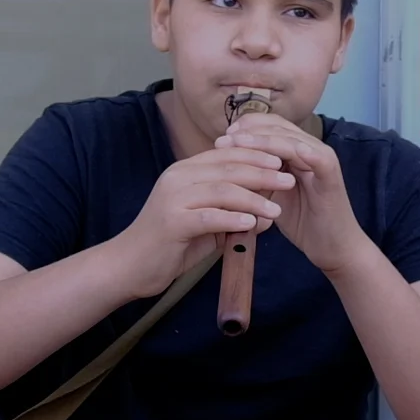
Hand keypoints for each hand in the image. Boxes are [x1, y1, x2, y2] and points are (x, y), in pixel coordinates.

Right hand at [110, 146, 293, 298]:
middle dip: (262, 173)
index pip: (227, 155)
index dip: (257, 156)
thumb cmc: (171, 244)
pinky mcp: (172, 222)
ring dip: (252, 198)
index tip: (284, 161)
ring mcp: (173, 198)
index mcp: (186, 171)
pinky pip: (209, 216)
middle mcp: (178, 177)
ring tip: (275, 208)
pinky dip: (232, 218)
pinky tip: (252, 222)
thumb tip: (267, 213)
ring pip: (221, 190)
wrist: (130, 265)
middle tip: (288, 179)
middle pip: (228, 168)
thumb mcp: (207, 224)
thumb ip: (233, 214)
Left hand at [213, 112, 368, 274]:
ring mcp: (323, 159)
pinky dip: (297, 151)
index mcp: (297, 152)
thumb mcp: (272, 196)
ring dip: (262, 140)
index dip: (245, 129)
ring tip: (238, 144)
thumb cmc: (303, 224)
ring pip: (291, 139)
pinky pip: (315, 157)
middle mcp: (310, 149)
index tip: (221, 140)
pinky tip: (275, 154)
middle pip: (278, 127)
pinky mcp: (331, 174)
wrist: (333, 248)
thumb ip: (257, 178)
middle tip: (222, 141)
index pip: (270, 127)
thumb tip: (227, 167)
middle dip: (248, 132)